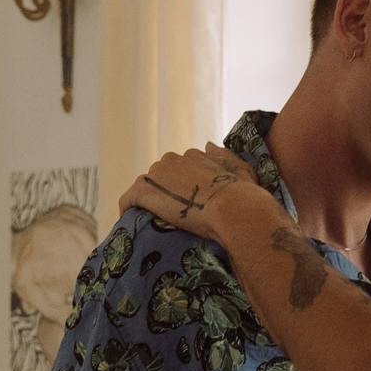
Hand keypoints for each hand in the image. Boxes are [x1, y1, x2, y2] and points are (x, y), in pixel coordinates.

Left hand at [121, 142, 261, 238]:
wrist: (233, 209)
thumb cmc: (244, 194)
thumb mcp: (241, 170)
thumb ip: (224, 156)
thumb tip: (208, 144)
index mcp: (193, 155)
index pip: (178, 168)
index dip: (179, 187)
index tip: (183, 203)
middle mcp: (172, 159)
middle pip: (159, 177)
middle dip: (162, 194)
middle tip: (170, 217)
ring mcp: (157, 174)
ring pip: (144, 188)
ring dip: (146, 203)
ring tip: (151, 224)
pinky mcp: (144, 191)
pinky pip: (127, 200)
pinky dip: (127, 211)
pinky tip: (131, 225)